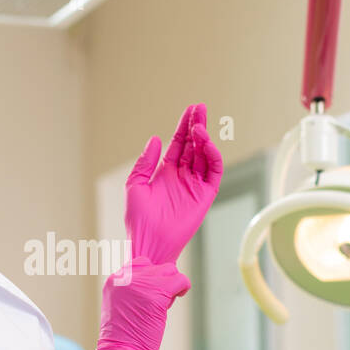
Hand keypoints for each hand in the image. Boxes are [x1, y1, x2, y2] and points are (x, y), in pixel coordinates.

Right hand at [79, 256, 190, 349]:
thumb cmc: (123, 337)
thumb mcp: (120, 305)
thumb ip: (132, 289)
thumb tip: (156, 279)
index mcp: (114, 280)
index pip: (140, 263)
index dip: (150, 277)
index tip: (151, 294)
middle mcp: (125, 278)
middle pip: (156, 266)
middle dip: (161, 282)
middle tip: (158, 303)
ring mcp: (141, 284)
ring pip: (170, 270)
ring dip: (172, 285)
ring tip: (165, 303)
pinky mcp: (156, 294)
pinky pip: (180, 280)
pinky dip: (183, 288)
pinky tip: (179, 297)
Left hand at [125, 104, 222, 263]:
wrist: (148, 242)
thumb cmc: (138, 219)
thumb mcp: (135, 185)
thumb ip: (145, 162)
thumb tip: (155, 140)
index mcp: (166, 172)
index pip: (179, 143)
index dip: (185, 126)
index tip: (191, 110)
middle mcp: (182, 176)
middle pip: (194, 145)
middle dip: (198, 126)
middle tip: (201, 108)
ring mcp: (195, 185)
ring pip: (205, 156)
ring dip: (204, 140)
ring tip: (199, 127)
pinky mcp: (205, 196)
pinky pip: (213, 172)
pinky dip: (212, 157)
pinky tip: (205, 144)